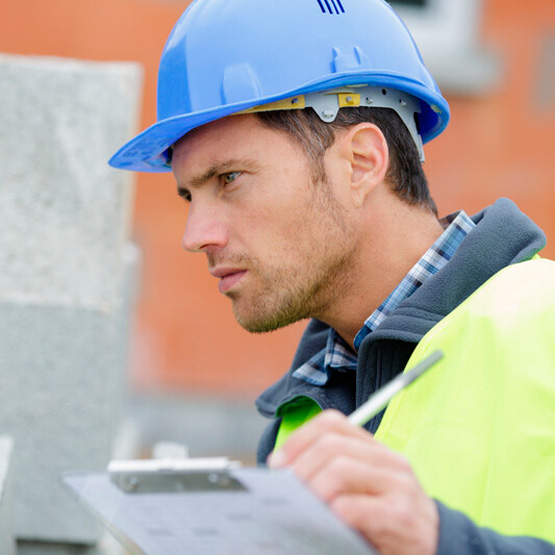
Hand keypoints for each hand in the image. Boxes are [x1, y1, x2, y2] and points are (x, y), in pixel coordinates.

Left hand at [268, 410, 438, 554]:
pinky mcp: (401, 516)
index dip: (300, 438)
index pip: (333, 423)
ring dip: (312, 488)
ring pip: (341, 468)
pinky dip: (331, 513)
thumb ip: (333, 475)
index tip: (278, 462)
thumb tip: (284, 473)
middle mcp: (389, 461)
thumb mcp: (364, 489)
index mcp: (376, 450)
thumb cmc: (390, 520)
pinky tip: (324, 523)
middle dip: (300, 466)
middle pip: (332, 445)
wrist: (440, 548)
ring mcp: (398, 486)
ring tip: (301, 506)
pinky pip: (354, 507)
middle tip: (284, 490)